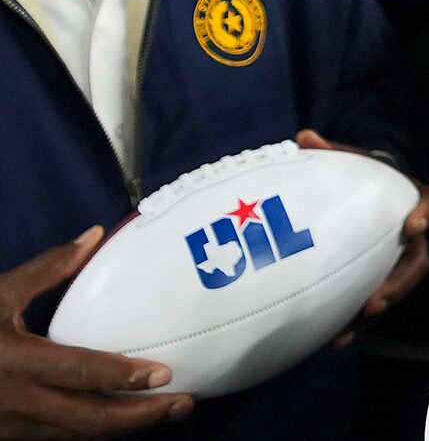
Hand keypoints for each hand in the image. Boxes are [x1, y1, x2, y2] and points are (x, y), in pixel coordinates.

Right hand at [0, 228, 190, 433]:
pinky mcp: (6, 436)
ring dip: (121, 429)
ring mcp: (8, 426)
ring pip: (74, 436)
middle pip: (86, 419)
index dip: (122, 377)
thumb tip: (93, 235)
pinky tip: (120, 421)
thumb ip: (47, 269)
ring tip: (165, 413)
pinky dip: (92, 432)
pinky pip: (56, 439)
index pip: (77, 373)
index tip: (163, 375)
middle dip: (138, 417)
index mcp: (14, 360)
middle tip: (183, 403)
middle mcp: (13, 401)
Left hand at [291, 132, 428, 341]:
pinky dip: (359, 323)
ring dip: (377, 311)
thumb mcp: (352, 163)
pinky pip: (377, 304)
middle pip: (418, 261)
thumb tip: (304, 138)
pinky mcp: (381, 281)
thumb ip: (333, 153)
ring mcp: (398, 261)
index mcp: (413, 200)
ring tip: (352, 328)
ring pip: (398, 289)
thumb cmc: (364, 179)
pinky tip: (336, 339)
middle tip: (375, 301)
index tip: (412, 224)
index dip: (427, 214)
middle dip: (399, 284)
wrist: (368, 198)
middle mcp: (412, 235)